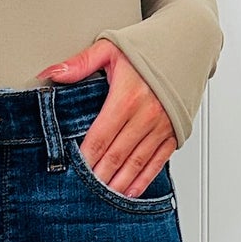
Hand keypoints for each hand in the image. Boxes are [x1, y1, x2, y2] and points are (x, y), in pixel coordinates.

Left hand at [35, 39, 176, 195]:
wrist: (189, 41)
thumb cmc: (150, 44)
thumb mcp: (111, 47)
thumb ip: (80, 63)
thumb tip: (51, 73)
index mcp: (126, 97)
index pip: (99, 137)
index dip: (85, 159)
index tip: (72, 173)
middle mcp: (146, 115)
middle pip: (116, 155)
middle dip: (99, 178)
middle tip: (83, 195)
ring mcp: (163, 125)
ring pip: (136, 163)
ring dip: (119, 184)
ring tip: (103, 199)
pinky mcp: (175, 131)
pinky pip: (158, 161)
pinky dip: (144, 179)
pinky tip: (131, 191)